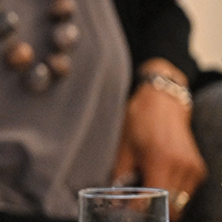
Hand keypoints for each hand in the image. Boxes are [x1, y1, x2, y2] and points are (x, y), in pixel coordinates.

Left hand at [112, 66, 204, 220]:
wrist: (164, 102)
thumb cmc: (139, 121)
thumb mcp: (123, 147)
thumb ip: (120, 176)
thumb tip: (114, 199)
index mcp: (160, 161)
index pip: (153, 201)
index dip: (139, 211)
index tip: (126, 212)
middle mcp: (181, 167)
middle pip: (171, 207)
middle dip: (153, 212)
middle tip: (136, 208)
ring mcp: (193, 169)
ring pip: (180, 202)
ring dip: (164, 204)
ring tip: (145, 194)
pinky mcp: (198, 168)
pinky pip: (186, 192)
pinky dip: (172, 194)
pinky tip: (158, 183)